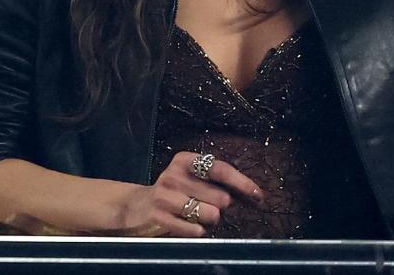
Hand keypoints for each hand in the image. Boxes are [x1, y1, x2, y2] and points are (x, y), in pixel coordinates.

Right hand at [118, 152, 264, 236]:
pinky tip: (189, 226)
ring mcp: (164, 196)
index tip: (258, 196)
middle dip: (221, 208)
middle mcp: (174, 175)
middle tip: (208, 207)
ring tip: (196, 216)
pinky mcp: (158, 217)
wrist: (135, 207)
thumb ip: (216, 182)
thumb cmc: (173, 193)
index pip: (221, 169)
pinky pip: (195, 230)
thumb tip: (253, 194)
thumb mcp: (190, 179)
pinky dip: (197, 231)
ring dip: (209, 220)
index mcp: (185, 161)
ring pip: (210, 215)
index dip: (242, 183)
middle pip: (221, 197)